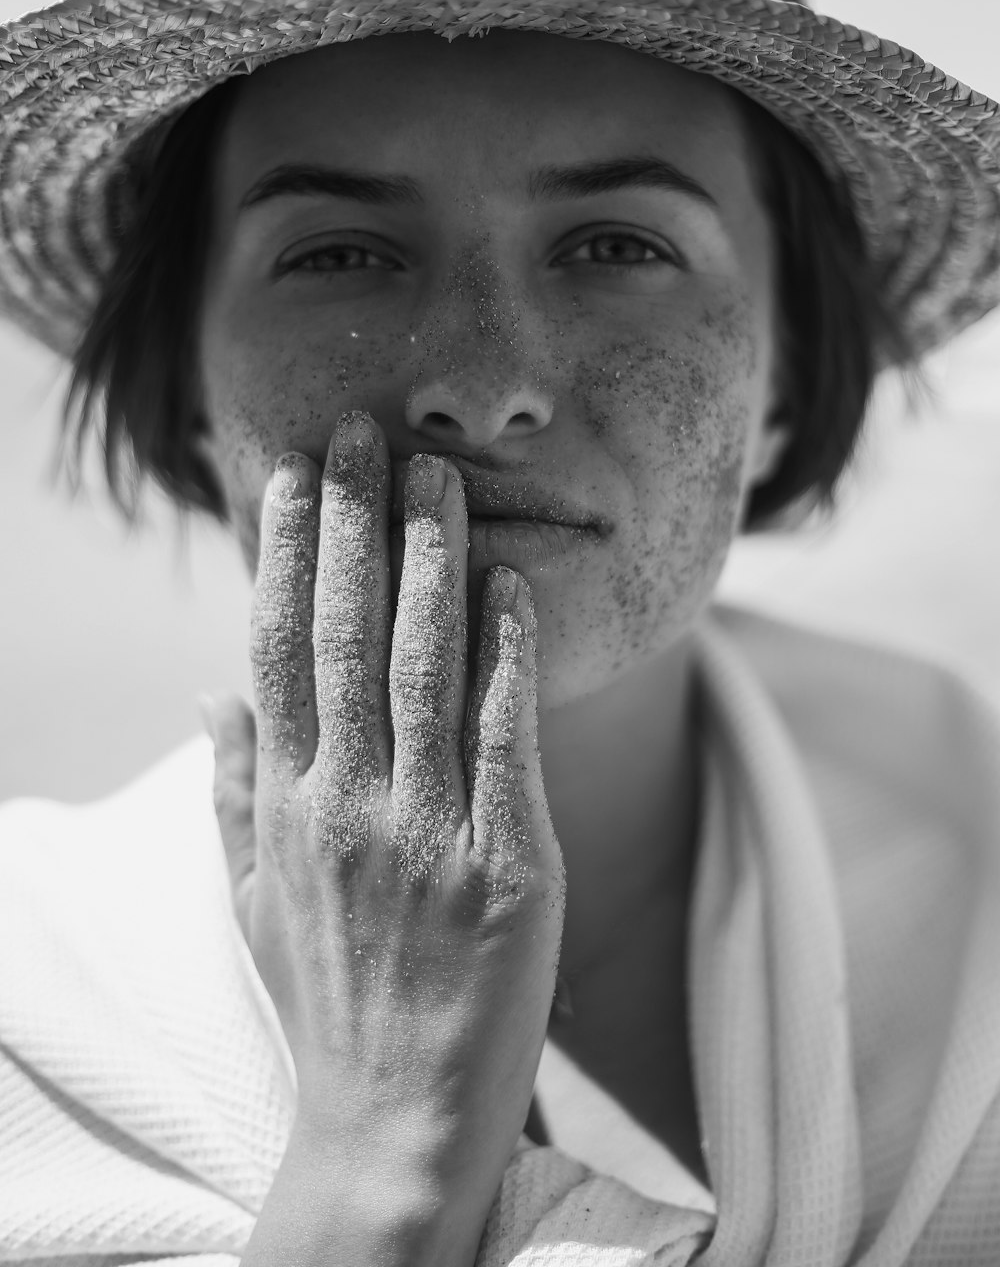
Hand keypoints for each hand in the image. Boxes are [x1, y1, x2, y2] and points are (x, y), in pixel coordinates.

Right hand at [206, 410, 564, 1260]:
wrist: (396, 1116)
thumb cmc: (327, 995)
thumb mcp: (252, 893)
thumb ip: (230, 786)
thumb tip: (208, 688)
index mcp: (286, 801)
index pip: (275, 648)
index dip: (282, 553)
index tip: (290, 477)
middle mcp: (347, 800)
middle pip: (342, 632)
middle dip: (354, 523)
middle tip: (363, 432)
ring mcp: (427, 828)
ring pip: (421, 664)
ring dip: (429, 559)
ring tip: (437, 475)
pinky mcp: (508, 861)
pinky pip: (506, 736)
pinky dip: (507, 652)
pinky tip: (509, 581)